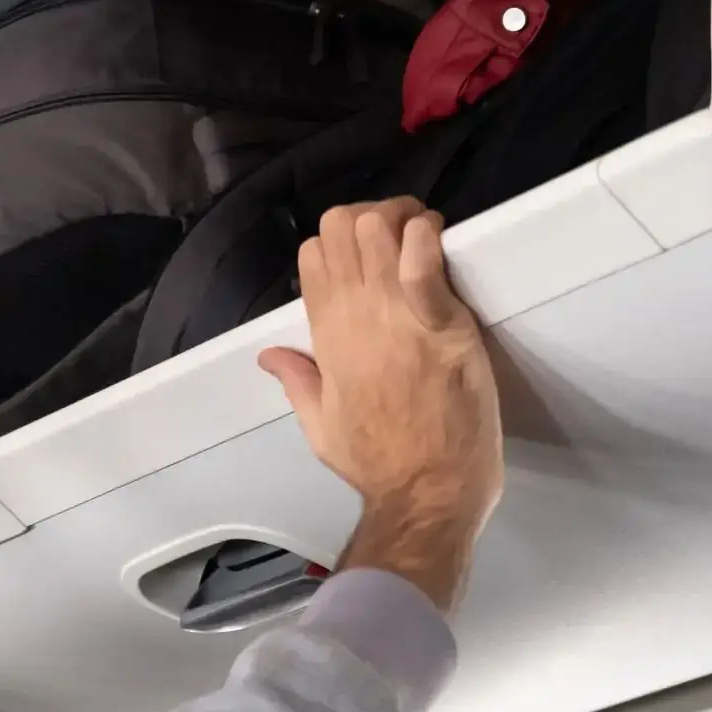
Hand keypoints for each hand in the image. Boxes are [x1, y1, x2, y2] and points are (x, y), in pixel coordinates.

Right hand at [256, 199, 502, 611]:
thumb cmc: (381, 467)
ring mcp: (395, 319)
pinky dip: (428, 238)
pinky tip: (436, 241)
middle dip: (375, 216)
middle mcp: (353, 319)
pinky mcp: (442, 326)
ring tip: (427, 238)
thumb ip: (296, 381)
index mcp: (326, 338)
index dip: (343, 239)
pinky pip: (423, 261)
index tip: (376, 253)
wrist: (427, 496)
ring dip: (404, 219)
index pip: (314, 253)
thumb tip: (270, 357)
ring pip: (377, 226)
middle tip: (406, 237)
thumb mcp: (321, 426)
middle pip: (341, 225)